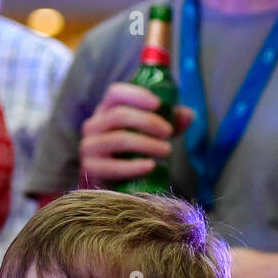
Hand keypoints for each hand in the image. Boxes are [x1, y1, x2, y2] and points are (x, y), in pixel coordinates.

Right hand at [79, 82, 194, 187]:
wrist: (112, 185)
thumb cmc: (131, 153)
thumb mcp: (151, 133)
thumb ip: (169, 121)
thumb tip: (188, 115)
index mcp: (106, 109)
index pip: (115, 92)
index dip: (136, 95)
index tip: (158, 104)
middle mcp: (93, 125)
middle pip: (119, 115)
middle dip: (148, 122)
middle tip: (169, 132)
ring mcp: (89, 147)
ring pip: (119, 139)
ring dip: (146, 144)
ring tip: (166, 151)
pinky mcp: (91, 169)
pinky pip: (113, 166)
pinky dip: (134, 166)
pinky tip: (151, 166)